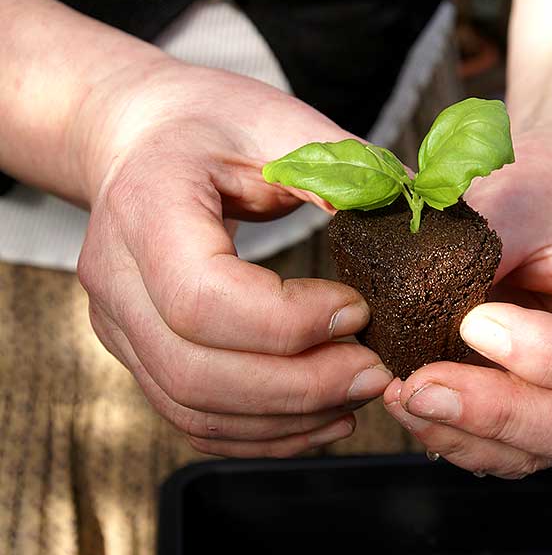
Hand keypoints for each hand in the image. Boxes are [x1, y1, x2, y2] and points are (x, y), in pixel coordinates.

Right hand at [77, 61, 392, 456]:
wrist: (139, 136)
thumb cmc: (210, 123)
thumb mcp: (280, 122)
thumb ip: (348, 169)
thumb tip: (432, 215)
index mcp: (147, 207)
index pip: (205, 298)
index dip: (291, 322)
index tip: (359, 311)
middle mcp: (116, 277)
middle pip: (199, 371)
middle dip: (302, 386)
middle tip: (376, 372)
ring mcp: (119, 324)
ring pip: (195, 408)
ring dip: (288, 419)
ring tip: (358, 395)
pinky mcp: (139, 351)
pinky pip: (193, 417)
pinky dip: (262, 432)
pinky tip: (321, 417)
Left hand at [384, 122, 551, 477]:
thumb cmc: (550, 182)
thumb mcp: (524, 196)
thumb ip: (483, 248)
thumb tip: (412, 296)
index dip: (547, 357)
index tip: (472, 323)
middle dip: (493, 414)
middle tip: (418, 388)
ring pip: (536, 451)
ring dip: (463, 435)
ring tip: (402, 398)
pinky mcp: (538, 406)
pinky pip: (505, 446)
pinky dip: (456, 435)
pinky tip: (413, 407)